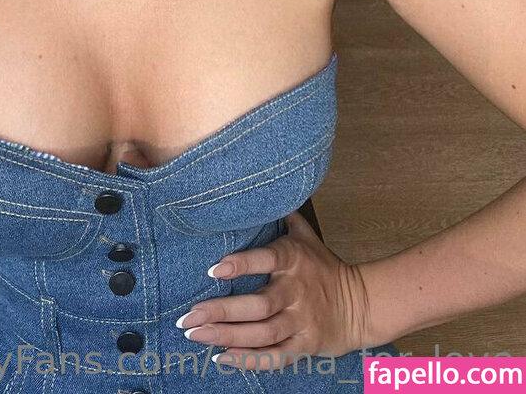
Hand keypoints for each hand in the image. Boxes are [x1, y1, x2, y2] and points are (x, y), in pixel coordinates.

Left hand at [179, 211, 373, 370]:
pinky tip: (221, 357)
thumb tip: (265, 191)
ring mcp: (300, 321)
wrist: (361, 304)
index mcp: (294, 260)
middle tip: (188, 316)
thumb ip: (284, 217)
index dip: (240, 265)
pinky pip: (274, 357)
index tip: (213, 270)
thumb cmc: (325, 267)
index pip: (266, 260)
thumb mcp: (307, 237)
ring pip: (262, 334)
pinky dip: (248, 359)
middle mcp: (296, 292)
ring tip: (195, 335)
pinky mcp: (304, 345)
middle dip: (221, 312)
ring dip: (227, 336)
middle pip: (258, 306)